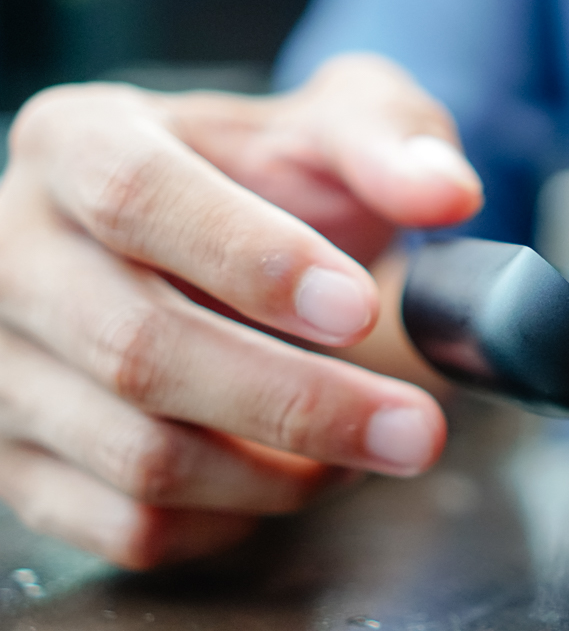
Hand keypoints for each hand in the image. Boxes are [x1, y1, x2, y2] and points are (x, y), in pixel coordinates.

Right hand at [0, 53, 481, 567]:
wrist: (231, 238)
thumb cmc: (274, 174)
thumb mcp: (339, 122)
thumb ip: (391, 142)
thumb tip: (446, 192)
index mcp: (79, 140)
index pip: (137, 197)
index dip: (251, 259)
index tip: (361, 308)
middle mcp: (18, 252)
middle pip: (137, 349)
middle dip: (298, 401)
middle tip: (416, 428)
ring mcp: (9, 367)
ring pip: (137, 455)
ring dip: (282, 474)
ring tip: (375, 446)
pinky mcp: (27, 461)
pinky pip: (130, 525)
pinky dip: (234, 519)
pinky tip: (302, 477)